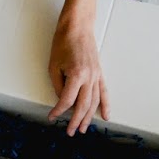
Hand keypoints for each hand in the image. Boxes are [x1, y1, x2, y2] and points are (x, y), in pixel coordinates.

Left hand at [46, 19, 109, 135]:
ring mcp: (96, 76)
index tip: (52, 117)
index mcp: (76, 75)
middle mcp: (89, 77)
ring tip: (83, 128)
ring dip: (89, 117)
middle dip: (75, 121)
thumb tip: (61, 100)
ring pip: (94, 102)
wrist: (78, 27)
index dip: (58, 111)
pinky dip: (105, 105)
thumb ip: (58, 85)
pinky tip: (106, 116)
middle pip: (83, 105)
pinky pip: (104, 92)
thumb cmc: (64, 42)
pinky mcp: (99, 73)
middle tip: (70, 132)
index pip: (66, 100)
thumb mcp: (53, 65)